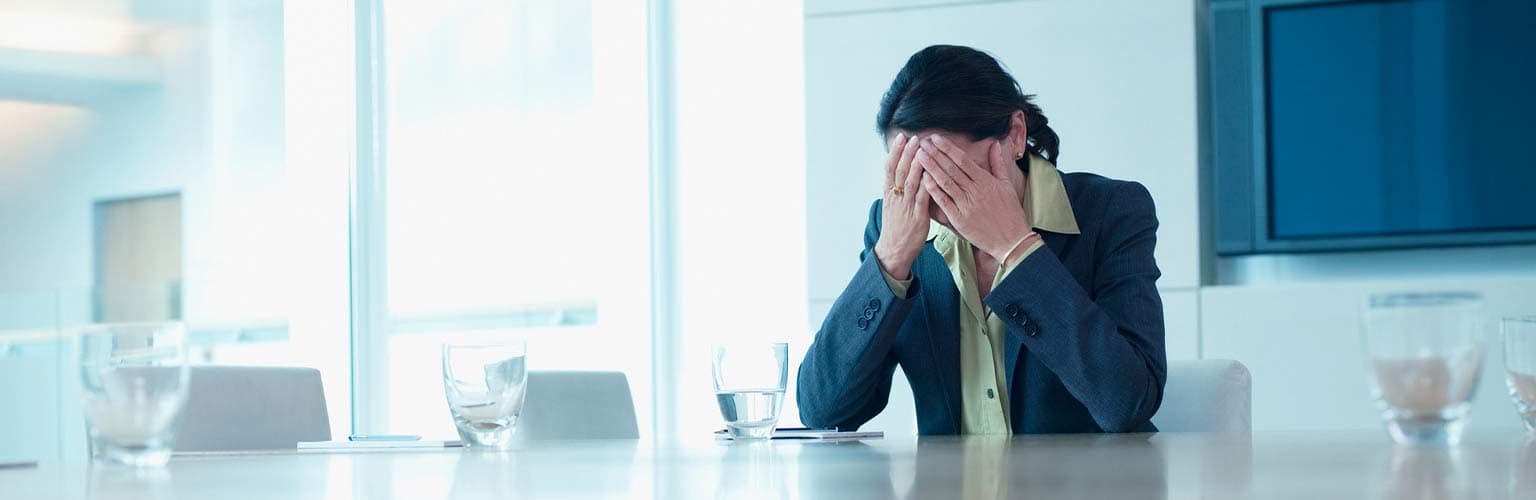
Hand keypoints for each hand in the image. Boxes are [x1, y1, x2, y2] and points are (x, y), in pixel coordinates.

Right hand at [873, 133, 929, 279]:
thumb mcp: (893, 205)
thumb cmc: (897, 227)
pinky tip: (932, 174)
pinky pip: (922, 199)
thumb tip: (904, 172)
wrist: (894, 250)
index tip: (902, 137)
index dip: (896, 151)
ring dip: (916, 164)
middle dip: (906, 153)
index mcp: (889, 193)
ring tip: (922, 149)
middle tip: (914, 137)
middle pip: (899, 171)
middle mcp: (896, 198)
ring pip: (910, 182)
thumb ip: (898, 189)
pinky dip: (926, 185)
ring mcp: (906, 207)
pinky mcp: (917, 217)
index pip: (890, 168)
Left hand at [917, 136, 1033, 260]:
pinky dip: (934, 190)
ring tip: (919, 156)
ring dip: (931, 168)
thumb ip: (998, 164)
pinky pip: (944, 202)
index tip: (936, 138)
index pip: (963, 160)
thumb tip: (995, 145)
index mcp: (986, 181)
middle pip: (951, 169)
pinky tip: (924, 179)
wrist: (1012, 240)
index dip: (948, 148)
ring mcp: (966, 206)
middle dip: (935, 154)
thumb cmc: (1010, 213)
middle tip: (922, 142)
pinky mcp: (960, 220)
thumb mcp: (1007, 185)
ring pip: (946, 183)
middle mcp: (975, 191)